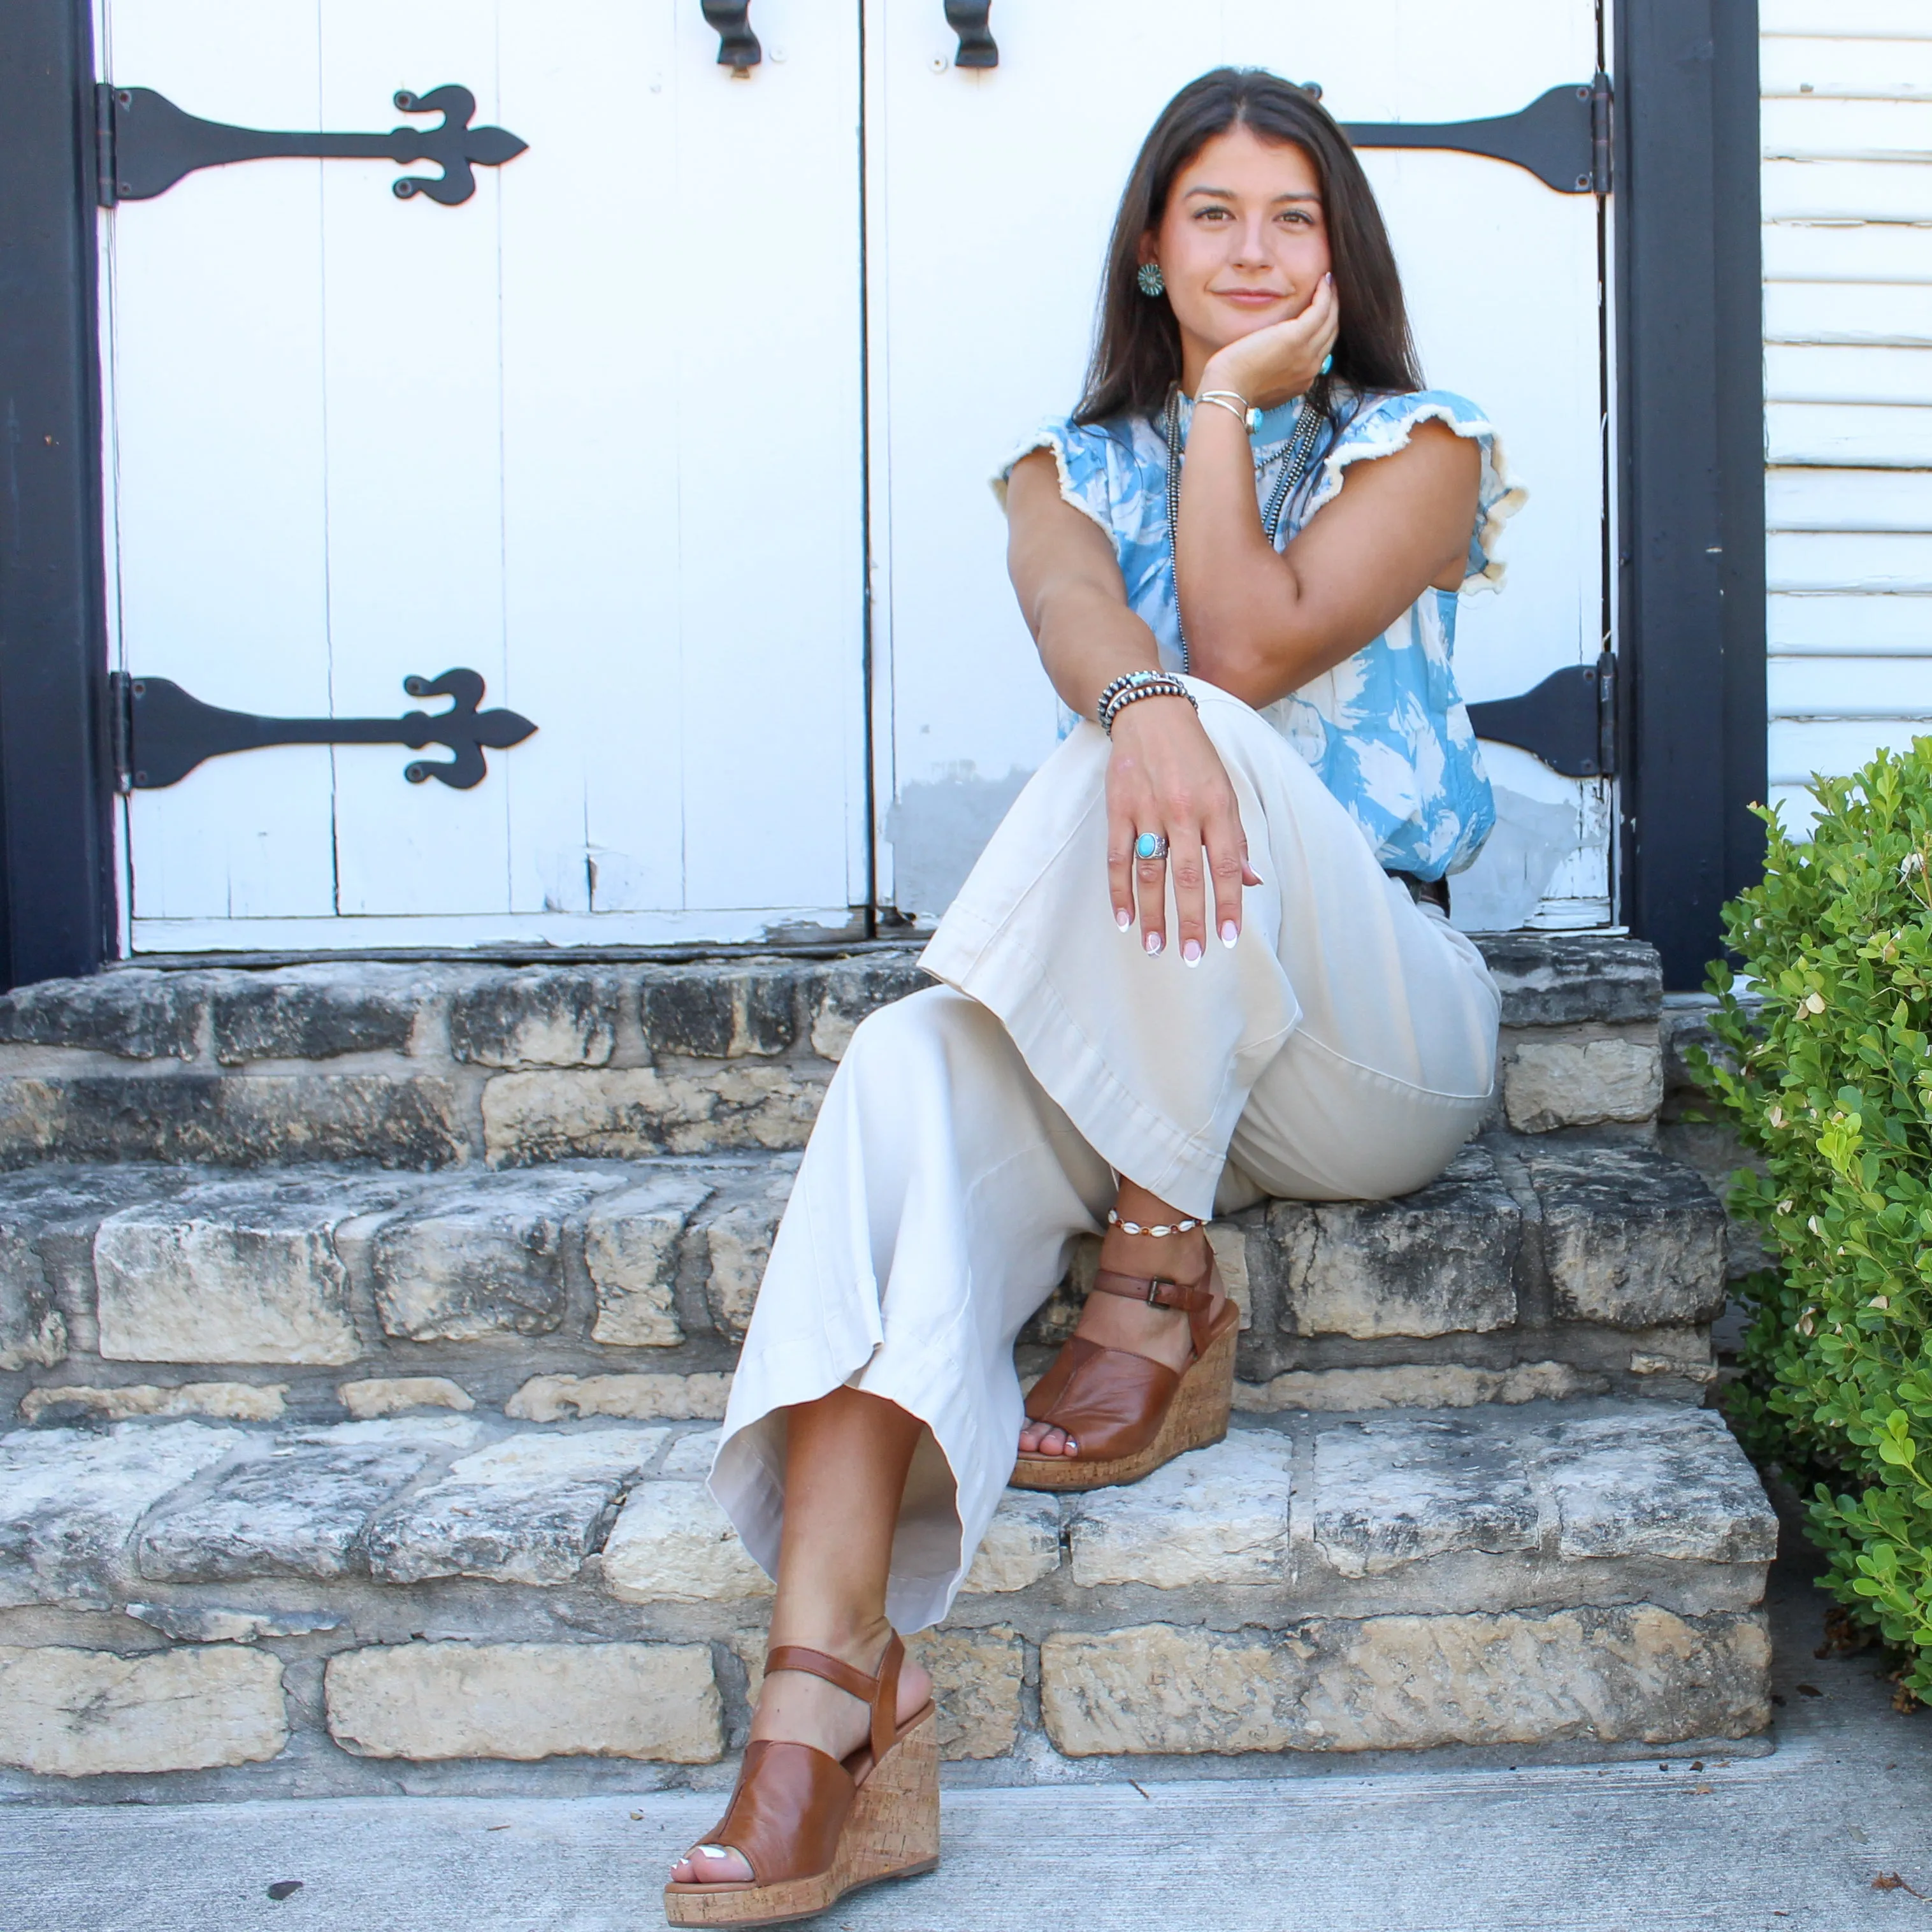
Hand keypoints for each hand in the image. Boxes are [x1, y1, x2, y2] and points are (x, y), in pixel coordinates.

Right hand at [1106, 696, 1261, 958]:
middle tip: (1192, 955)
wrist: (1150, 714)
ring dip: (1153, 913)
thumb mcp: (1226, 790)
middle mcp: (1184, 810)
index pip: (1226, 865)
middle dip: (1191, 919)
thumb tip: (1253, 882)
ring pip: (1151, 871)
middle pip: (1189, 874)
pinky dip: (1119, 890)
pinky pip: (1117, 857)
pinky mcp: (1119, 809)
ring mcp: (1148, 810)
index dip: (1228, 904)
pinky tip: (1123, 919)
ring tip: (1155, 947)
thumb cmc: (1194, 756)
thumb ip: (1237, 838)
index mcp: (1217, 807)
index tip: (1228, 938)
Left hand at [1201, 273, 1338, 411]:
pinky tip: (1323, 280)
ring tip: (1328, 280)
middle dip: (1333, 310)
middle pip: (1330, 334)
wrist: (1228, 390)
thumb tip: (1274, 362)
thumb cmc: (1234, 387)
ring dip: (1332, 297)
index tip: (1321, 311)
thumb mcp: (1262, 384)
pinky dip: (1325, 294)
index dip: (1324, 328)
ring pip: (1330, 320)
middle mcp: (1311, 368)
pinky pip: (1321, 310)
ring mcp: (1307, 354)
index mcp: (1303, 380)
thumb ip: (1275, 373)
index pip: (1321, 350)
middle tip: (1330, 289)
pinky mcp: (1297, 337)